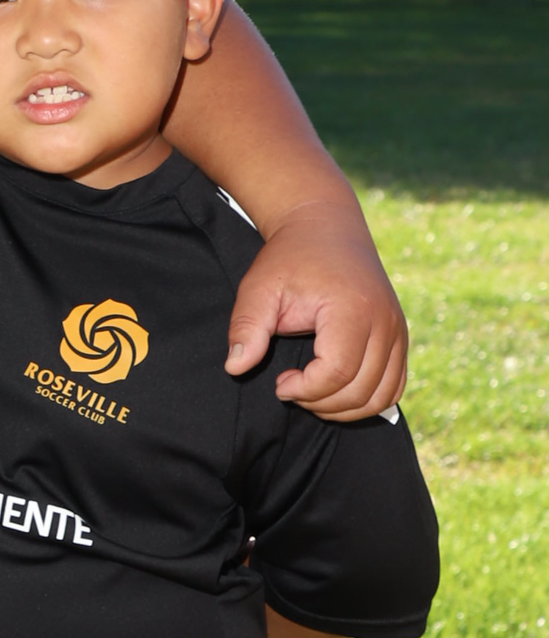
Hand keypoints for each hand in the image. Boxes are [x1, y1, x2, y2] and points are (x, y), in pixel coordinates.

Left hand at [225, 197, 406, 420]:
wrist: (325, 229)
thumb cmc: (290, 259)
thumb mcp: (258, 288)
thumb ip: (246, 328)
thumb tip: (235, 367)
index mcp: (353, 308)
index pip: (337, 373)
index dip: (305, 390)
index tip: (280, 382)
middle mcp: (385, 321)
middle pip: (361, 391)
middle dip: (320, 402)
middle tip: (291, 387)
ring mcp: (398, 330)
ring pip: (382, 396)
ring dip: (343, 408)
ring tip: (311, 391)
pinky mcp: (400, 338)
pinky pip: (394, 387)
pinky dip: (365, 400)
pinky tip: (333, 388)